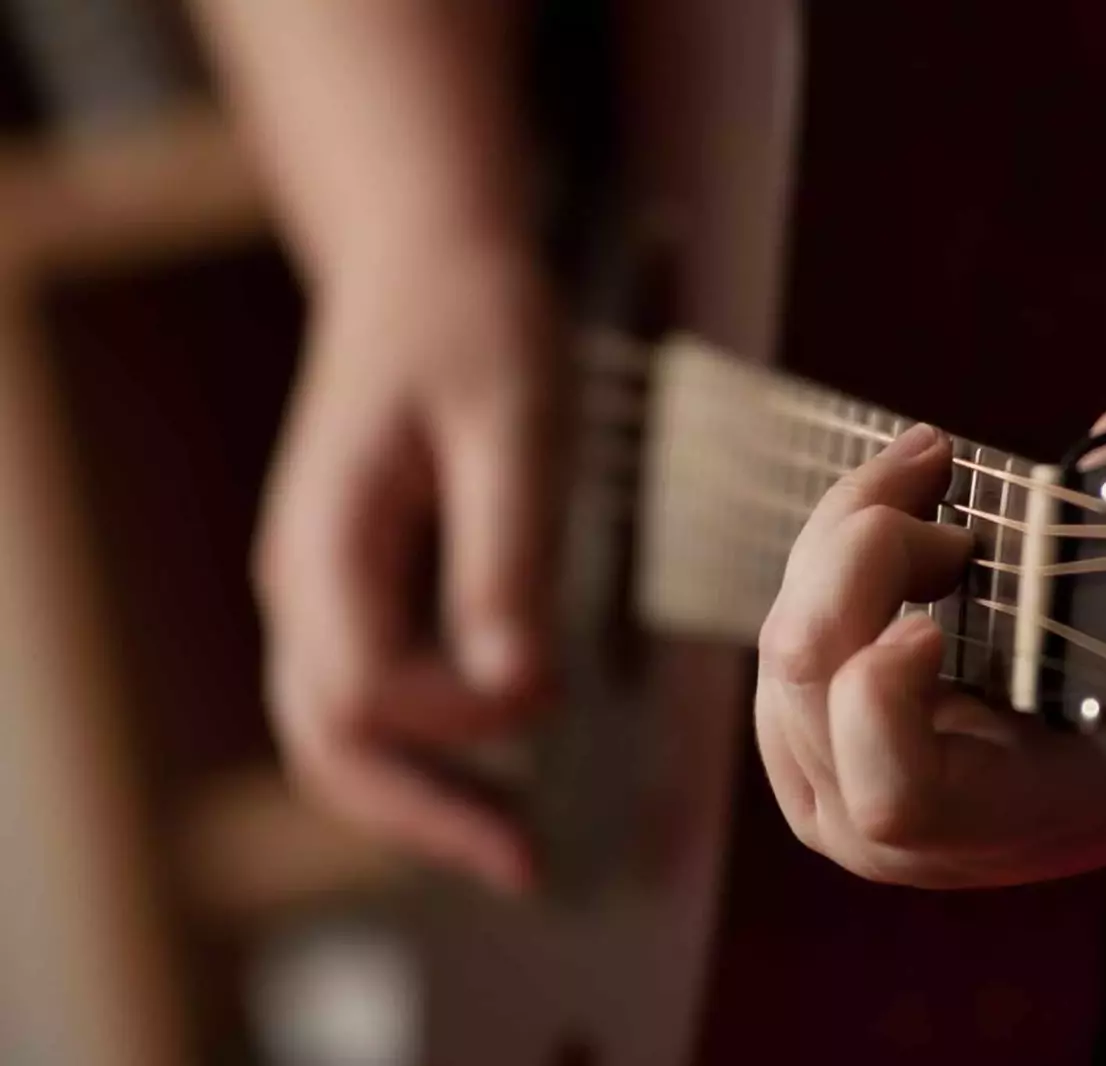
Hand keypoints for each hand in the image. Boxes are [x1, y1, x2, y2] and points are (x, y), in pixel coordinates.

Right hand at [254, 244, 557, 893]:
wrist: (424, 260)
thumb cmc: (476, 325)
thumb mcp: (513, 427)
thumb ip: (508, 558)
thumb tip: (520, 694)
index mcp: (329, 541)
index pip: (359, 692)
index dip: (453, 723)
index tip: (549, 692)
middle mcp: (305, 578)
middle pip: (328, 742)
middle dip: (426, 814)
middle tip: (527, 869)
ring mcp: (321, 583)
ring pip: (339, 731)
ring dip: (420, 796)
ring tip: (513, 847)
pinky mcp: (355, 580)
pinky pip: (367, 691)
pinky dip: (423, 747)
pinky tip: (493, 768)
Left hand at [754, 420, 1105, 888]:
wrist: (1097, 782)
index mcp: (966, 826)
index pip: (890, 792)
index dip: (889, 692)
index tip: (937, 618)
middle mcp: (864, 818)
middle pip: (803, 666)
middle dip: (870, 543)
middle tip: (942, 478)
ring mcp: (810, 775)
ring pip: (784, 629)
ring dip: (850, 529)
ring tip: (925, 476)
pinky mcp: (787, 728)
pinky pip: (782, 620)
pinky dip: (830, 548)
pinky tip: (889, 505)